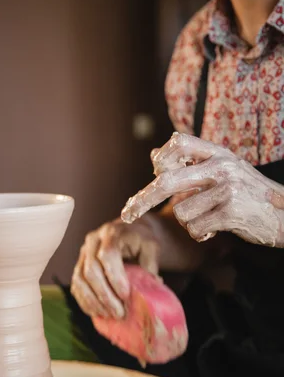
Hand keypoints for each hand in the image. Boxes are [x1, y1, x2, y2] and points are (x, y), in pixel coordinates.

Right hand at [71, 218, 158, 318]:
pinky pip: (76, 286)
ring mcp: (82, 254)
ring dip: (93, 301)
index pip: (107, 255)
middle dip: (105, 295)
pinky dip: (85, 302)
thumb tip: (152, 284)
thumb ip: (151, 263)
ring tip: (109, 315)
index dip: (115, 277)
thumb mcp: (151, 245)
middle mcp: (92, 241)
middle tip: (119, 313)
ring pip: (80, 280)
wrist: (127, 230)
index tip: (126, 295)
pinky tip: (97, 312)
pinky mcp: (78, 266)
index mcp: (111, 233)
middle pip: (91, 270)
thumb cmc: (140, 239)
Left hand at [121, 132, 283, 247]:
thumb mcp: (224, 170)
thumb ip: (191, 164)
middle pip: (167, 181)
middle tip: (126, 213)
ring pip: (181, 211)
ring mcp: (226, 189)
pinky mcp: (231, 212)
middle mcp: (221, 166)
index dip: (161, 158)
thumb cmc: (250, 193)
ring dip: (190, 222)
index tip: (153, 174)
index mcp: (218, 152)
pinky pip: (195, 228)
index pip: (178, 141)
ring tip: (210, 219)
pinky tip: (216, 231)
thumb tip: (154, 155)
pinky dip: (201, 235)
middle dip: (143, 199)